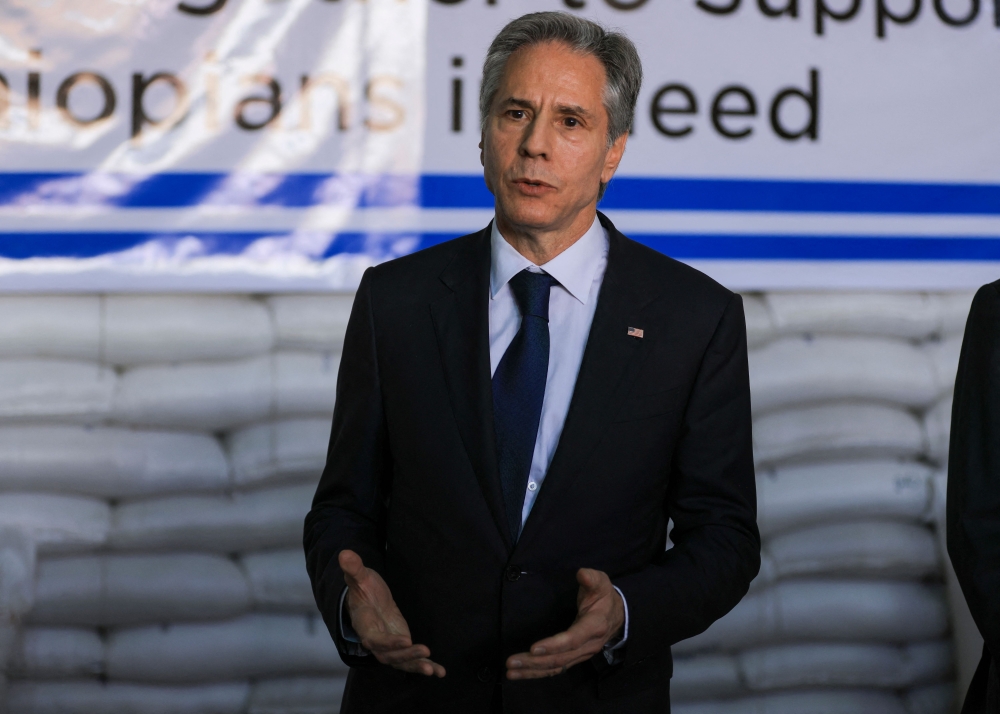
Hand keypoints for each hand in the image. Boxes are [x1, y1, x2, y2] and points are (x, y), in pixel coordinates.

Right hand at [339, 549, 445, 676]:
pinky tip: (440, 672)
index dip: (389, 642)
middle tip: (425, 652)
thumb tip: (345, 553)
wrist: (367, 600)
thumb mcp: (360, 577)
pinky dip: (425, 666)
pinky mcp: (401, 646)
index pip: (375, 640)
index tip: (406, 640)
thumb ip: (354, 568)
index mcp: (365, 627)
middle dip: (407, 656)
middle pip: (390, 655)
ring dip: (417, 666)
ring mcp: (389, 646)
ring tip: (434, 671)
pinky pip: (411, 660)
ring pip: (402, 661)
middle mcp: (376, 641)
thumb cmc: (363, 588)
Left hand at [505, 568, 623, 678]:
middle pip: (560, 658)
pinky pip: (556, 669)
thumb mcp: (601, 583)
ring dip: (532, 670)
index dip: (554, 645)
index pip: (573, 639)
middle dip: (535, 661)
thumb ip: (591, 578)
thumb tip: (582, 573)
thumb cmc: (604, 597)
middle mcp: (588, 645)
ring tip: (511, 672)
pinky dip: (537, 673)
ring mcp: (581, 655)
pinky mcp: (574, 658)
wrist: (616, 615)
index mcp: (594, 626)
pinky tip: (521, 673)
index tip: (534, 648)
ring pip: (556, 667)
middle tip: (511, 662)